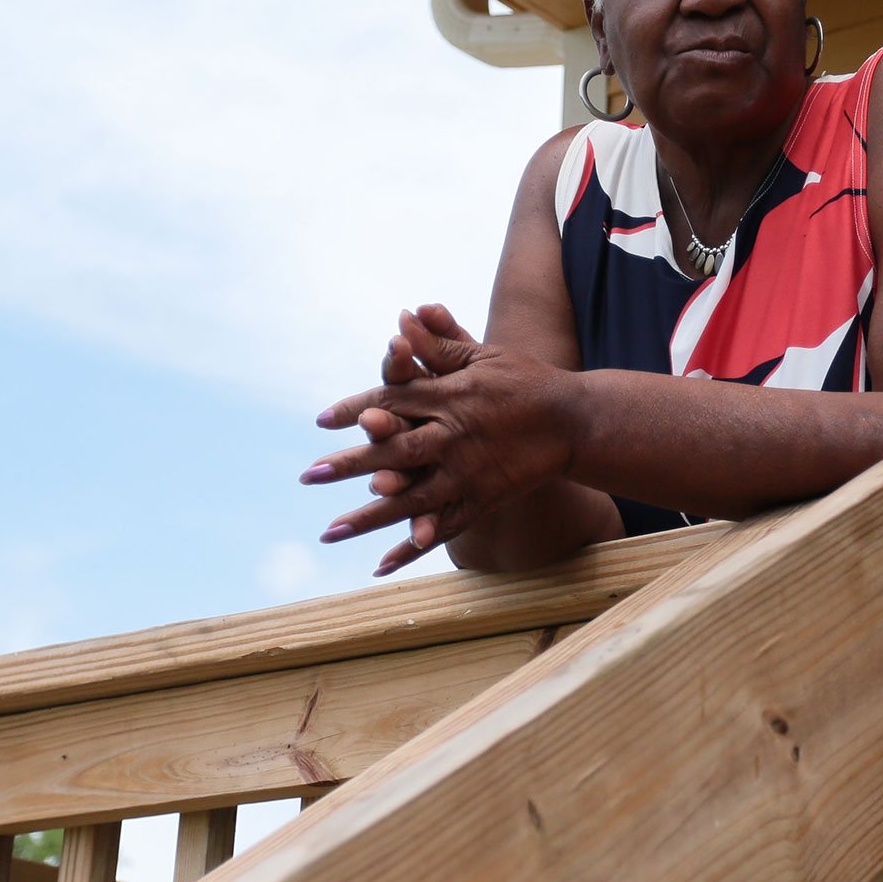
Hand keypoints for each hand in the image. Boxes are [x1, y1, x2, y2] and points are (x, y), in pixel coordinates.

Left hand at [302, 305, 581, 575]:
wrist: (573, 421)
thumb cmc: (525, 381)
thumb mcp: (484, 354)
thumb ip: (441, 342)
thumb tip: (405, 315)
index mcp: (449, 396)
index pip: (393, 400)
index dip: (356, 409)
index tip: (322, 421)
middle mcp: (453, 436)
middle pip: (393, 451)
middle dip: (348, 464)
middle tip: (309, 475)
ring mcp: (468, 472)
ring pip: (410, 497)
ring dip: (368, 516)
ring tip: (329, 531)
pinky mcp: (482, 498)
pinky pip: (443, 527)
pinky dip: (412, 547)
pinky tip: (380, 565)